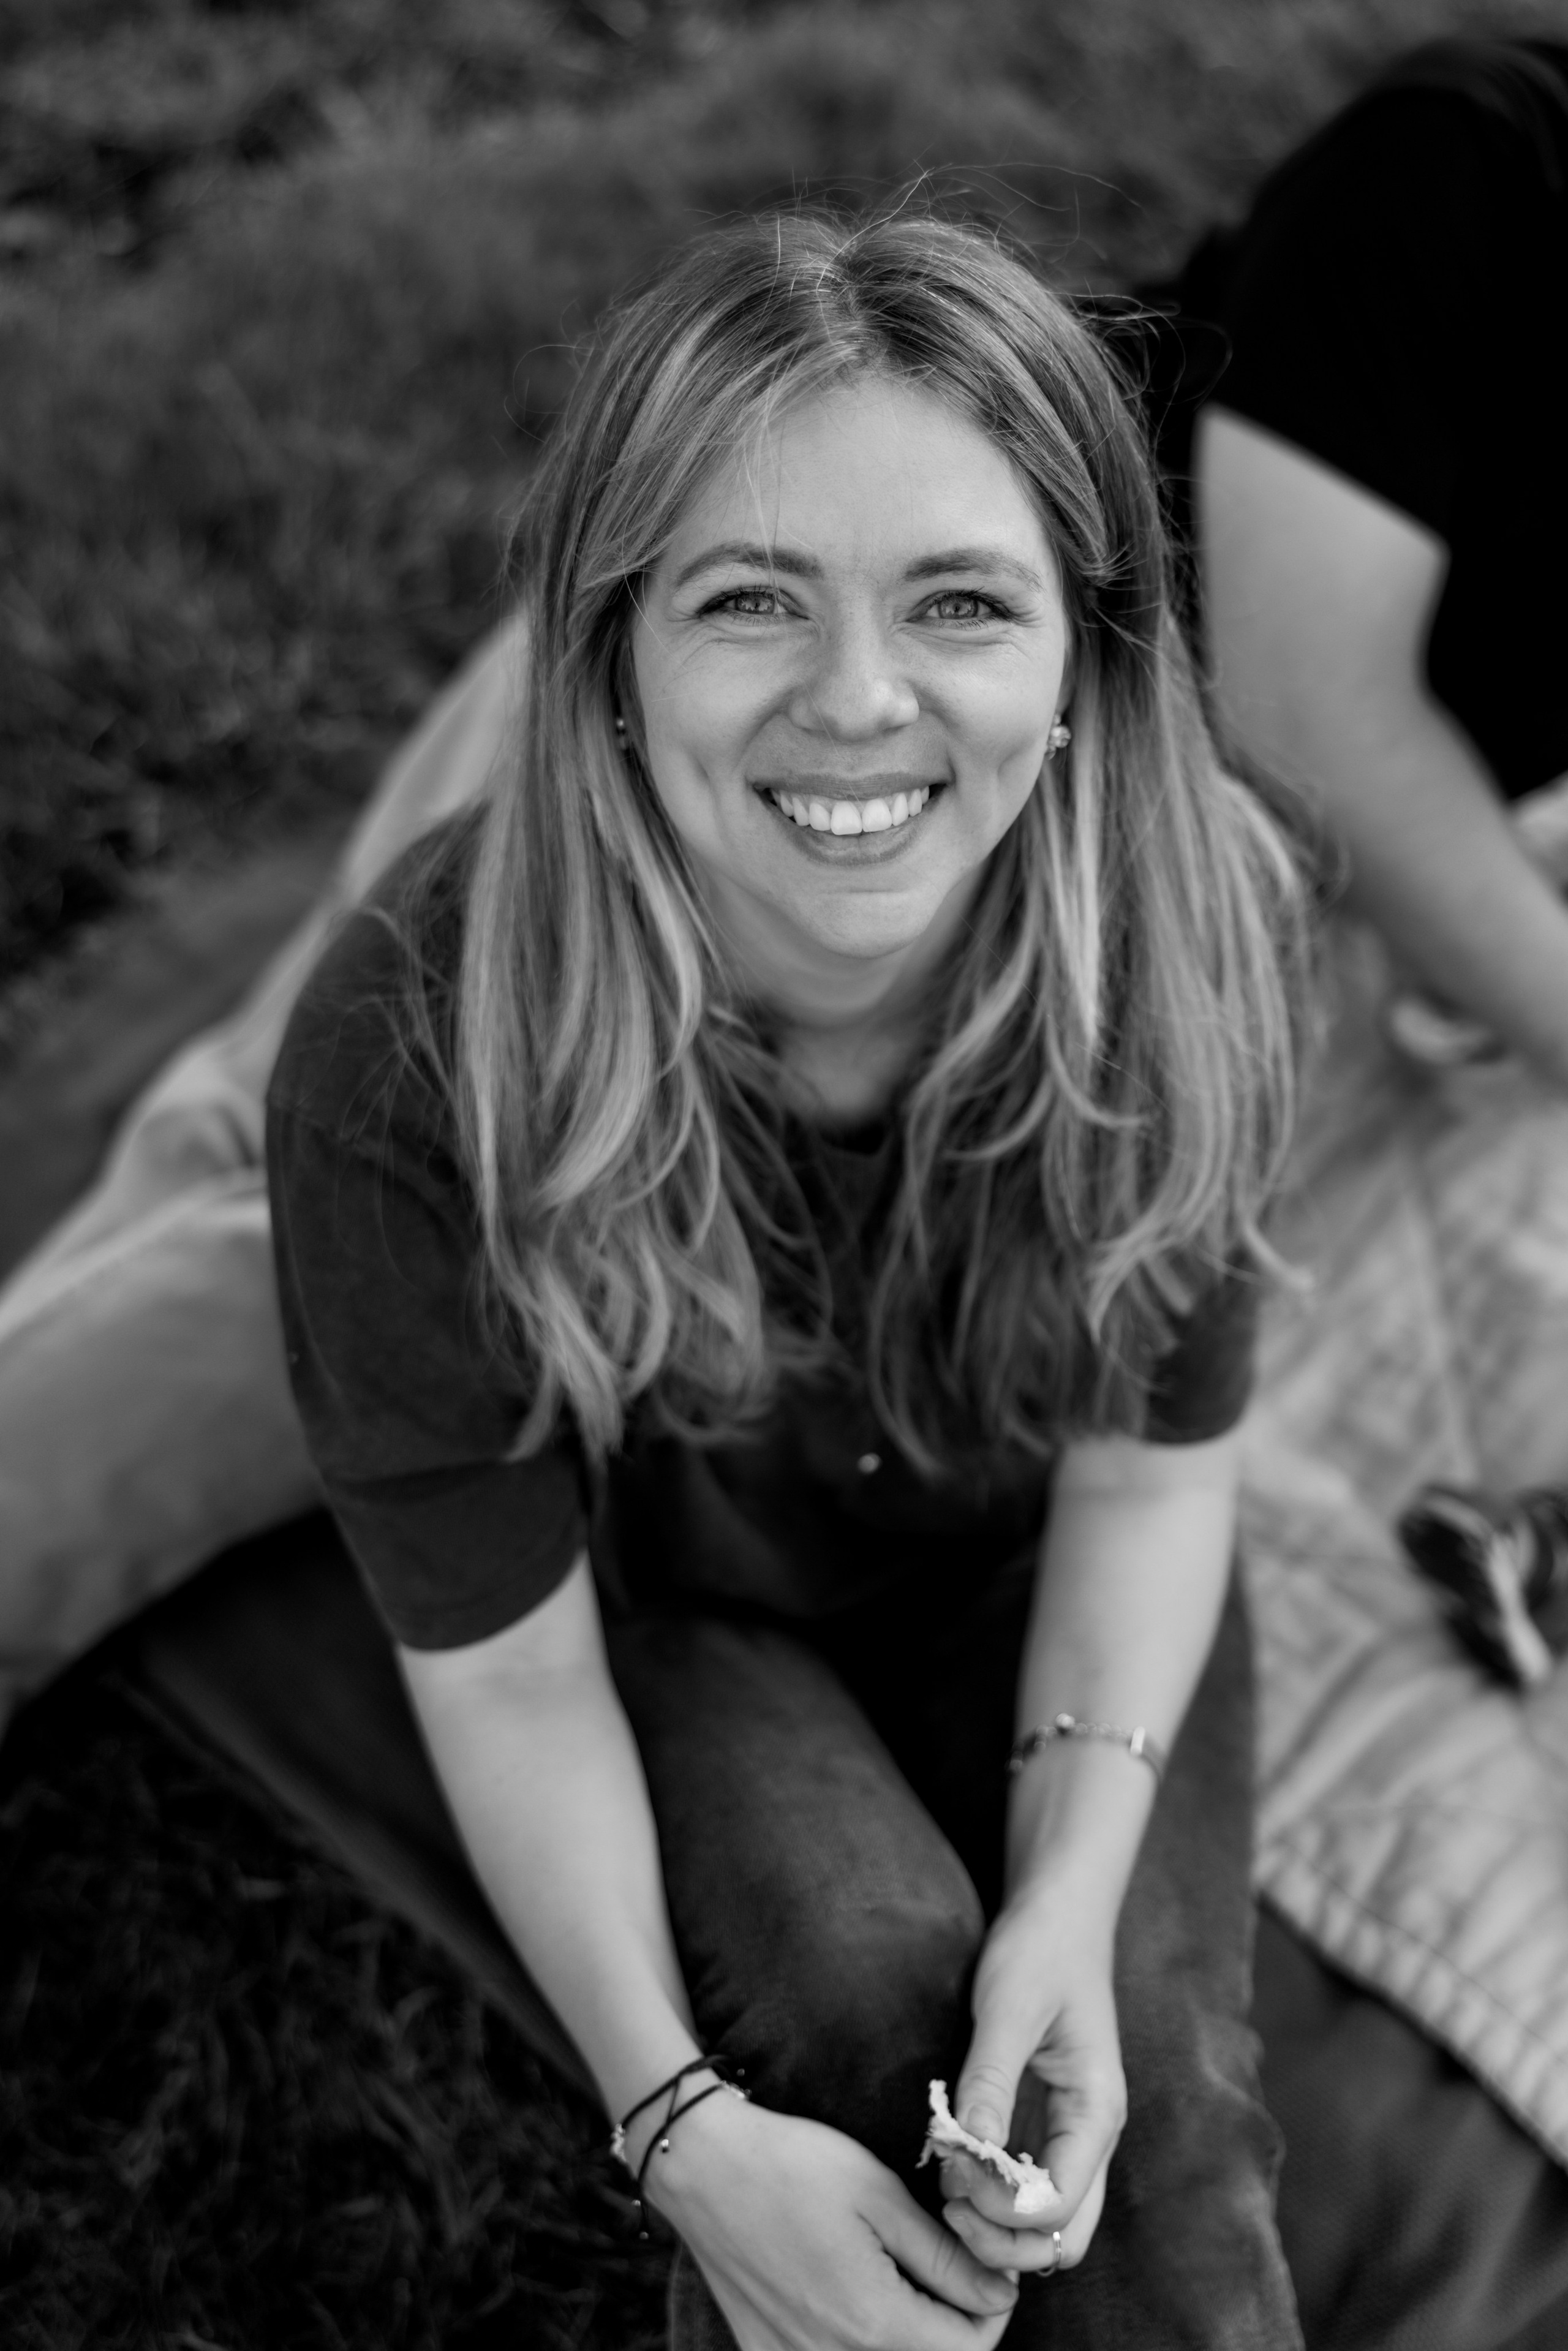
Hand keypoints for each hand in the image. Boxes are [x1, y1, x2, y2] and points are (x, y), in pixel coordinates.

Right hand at [649, 2086, 1017, 2350]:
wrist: (703, 2164)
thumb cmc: (794, 2165)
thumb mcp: (880, 2194)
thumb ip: (943, 2256)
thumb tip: (998, 2295)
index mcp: (872, 2320)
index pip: (970, 2349)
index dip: (993, 2307)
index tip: (987, 2263)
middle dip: (956, 2322)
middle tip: (951, 2265)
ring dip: (911, 2333)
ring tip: (907, 2277)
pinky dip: (858, 2341)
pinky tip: (855, 2293)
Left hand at [939, 1892, 1125, 2278]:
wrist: (1057, 1919)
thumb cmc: (1039, 1953)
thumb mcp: (1009, 2006)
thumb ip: (990, 2078)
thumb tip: (970, 2147)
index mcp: (1096, 2111)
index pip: (1061, 2205)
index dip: (1005, 2210)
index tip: (957, 2173)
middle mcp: (1091, 2137)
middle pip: (1063, 2238)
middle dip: (1005, 2242)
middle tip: (950, 2201)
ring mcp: (1070, 2138)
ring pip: (1049, 2228)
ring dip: (999, 2230)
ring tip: (949, 2184)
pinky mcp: (1045, 2130)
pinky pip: (1028, 2194)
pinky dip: (995, 2203)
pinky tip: (958, 2168)